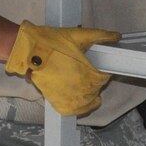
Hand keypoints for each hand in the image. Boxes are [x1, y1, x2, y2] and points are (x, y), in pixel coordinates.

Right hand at [5, 21, 120, 116]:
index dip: (103, 71)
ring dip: (90, 96)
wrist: (28, 52)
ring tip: (89, 87)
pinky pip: (72, 110)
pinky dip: (79, 108)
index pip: (104, 78)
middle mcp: (81, 91)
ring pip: (86, 103)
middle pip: (95, 90)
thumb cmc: (53, 43)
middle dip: (95, 81)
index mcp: (89, 76)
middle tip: (90, 71)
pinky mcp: (57, 102)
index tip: (99, 66)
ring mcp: (69, 99)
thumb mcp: (79, 35)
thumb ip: (101, 36)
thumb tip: (117, 36)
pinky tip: (81, 102)